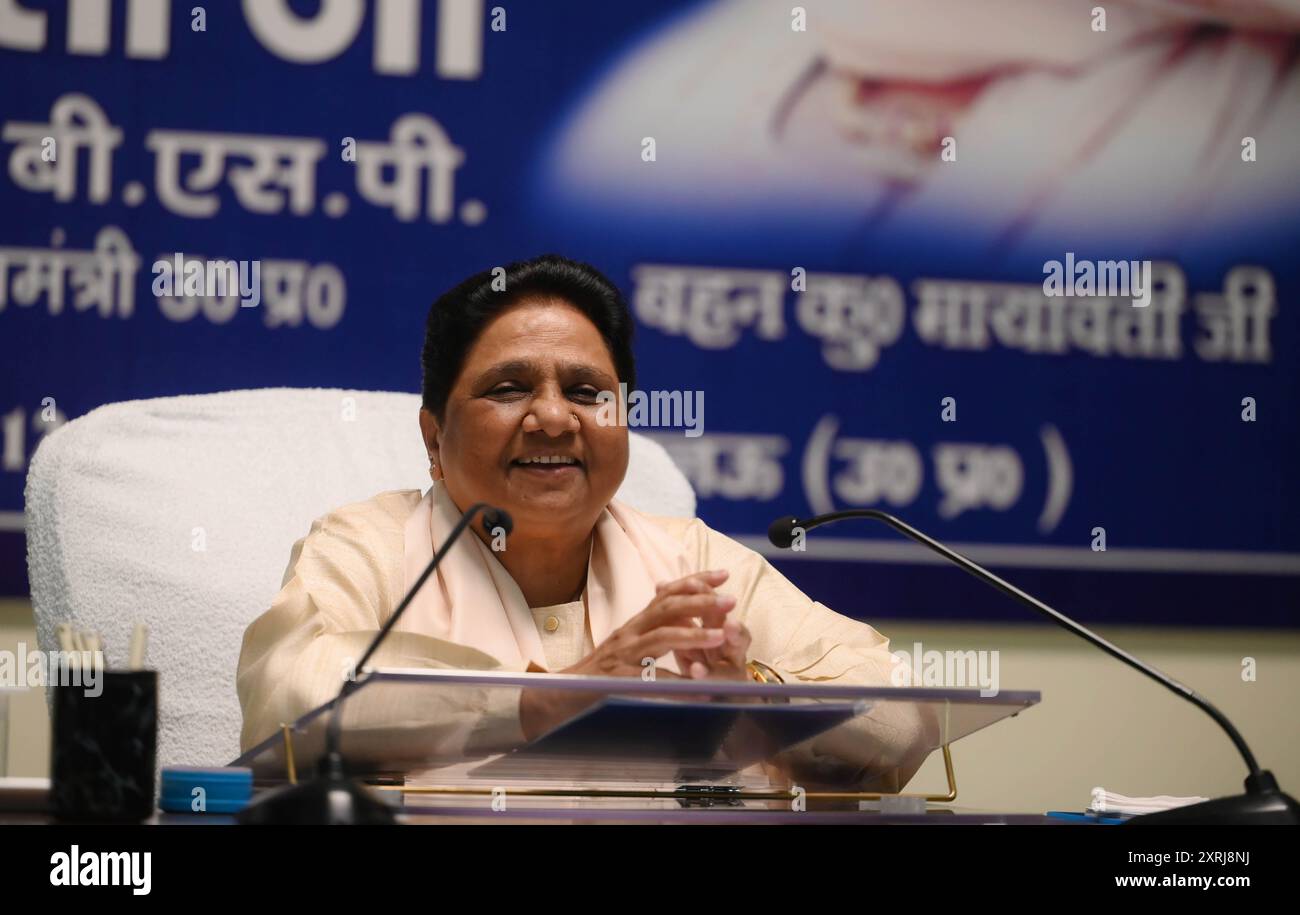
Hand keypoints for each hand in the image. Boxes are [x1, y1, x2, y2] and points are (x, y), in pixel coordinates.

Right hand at [519, 570, 738, 738]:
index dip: (694, 581)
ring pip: (660, 637)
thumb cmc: (596, 671)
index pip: (666, 593)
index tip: (722, 574)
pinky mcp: (617, 680)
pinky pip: (651, 681)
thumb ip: (650, 628)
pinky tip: (699, 689)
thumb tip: (679, 613)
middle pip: (666, 607)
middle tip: (731, 600)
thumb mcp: (626, 643)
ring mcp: (622, 656)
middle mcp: (628, 633)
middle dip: (701, 601)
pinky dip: (677, 684)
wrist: (558, 695)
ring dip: (694, 635)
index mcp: (634, 623)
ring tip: (721, 635)